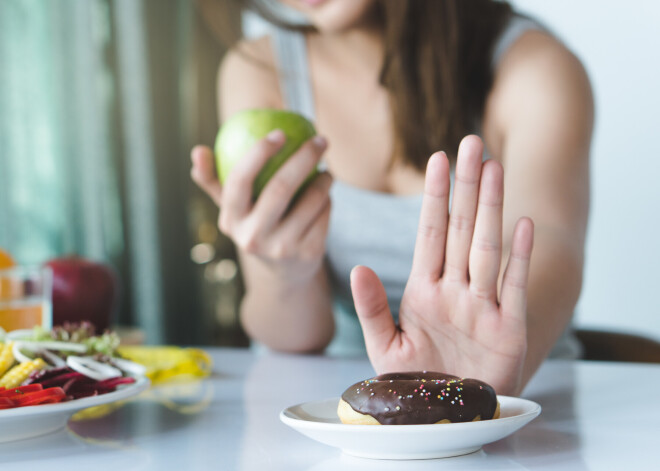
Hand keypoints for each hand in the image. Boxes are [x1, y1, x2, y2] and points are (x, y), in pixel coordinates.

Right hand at [190, 131, 332, 283]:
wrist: (284, 271)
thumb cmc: (256, 225)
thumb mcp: (233, 208)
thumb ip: (213, 180)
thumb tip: (198, 150)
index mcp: (231, 220)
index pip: (239, 180)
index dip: (258, 153)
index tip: (279, 133)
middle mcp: (253, 237)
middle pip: (280, 187)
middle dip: (303, 157)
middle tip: (319, 140)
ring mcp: (281, 248)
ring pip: (310, 200)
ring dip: (324, 179)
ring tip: (325, 170)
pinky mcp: (308, 254)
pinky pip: (324, 214)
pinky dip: (328, 200)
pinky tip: (327, 195)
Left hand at [350, 135, 533, 395]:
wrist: (448, 417)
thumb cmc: (417, 382)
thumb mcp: (385, 346)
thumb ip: (372, 307)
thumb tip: (357, 266)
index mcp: (424, 291)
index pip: (429, 234)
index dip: (433, 197)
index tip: (436, 160)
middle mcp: (455, 291)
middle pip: (460, 229)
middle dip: (465, 187)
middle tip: (470, 143)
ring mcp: (483, 307)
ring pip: (486, 248)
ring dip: (490, 209)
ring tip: (494, 168)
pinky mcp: (508, 330)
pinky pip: (514, 288)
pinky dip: (519, 258)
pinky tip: (523, 224)